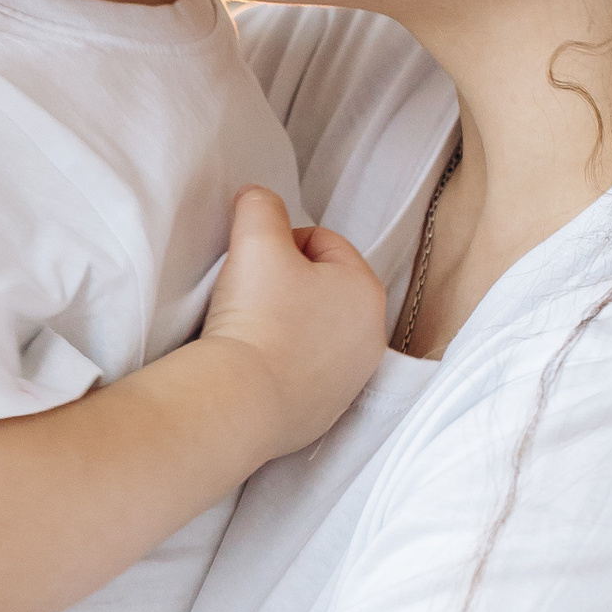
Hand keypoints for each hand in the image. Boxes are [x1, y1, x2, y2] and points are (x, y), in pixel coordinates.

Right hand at [199, 186, 388, 460]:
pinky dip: (282, 364)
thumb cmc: (256, 319)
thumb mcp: (256, 239)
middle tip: (250, 295)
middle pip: (322, 289)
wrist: (240, 402)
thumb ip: (261, 205)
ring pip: (314, 332)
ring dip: (286, 324)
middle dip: (287, 285)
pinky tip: (256, 365)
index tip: (254, 264)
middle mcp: (371, 338)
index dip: (280, 243)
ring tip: (252, 331)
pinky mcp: (325, 413)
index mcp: (367, 290)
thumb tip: (257, 198)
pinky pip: (302, 373)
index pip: (322, 243)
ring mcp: (351, 381)